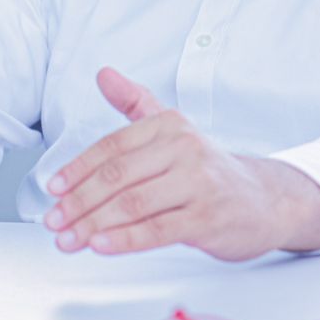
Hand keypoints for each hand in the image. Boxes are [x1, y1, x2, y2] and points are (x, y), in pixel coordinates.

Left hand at [43, 67, 319, 261]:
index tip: (53, 190)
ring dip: (92, 224)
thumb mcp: (174, 130)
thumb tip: (102, 74)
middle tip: (53, 222)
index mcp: (171, 125)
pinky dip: (123, 239)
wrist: (266, 200)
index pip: (113, 146)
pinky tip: (99, 245)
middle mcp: (186, 148)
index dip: (78, 169)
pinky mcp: (208, 218)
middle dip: (78, 201)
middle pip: (118, 176)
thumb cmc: (208, 169)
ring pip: (132, 204)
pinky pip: (156, 230)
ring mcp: (199, 183)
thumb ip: (136, 103)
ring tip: (67, 240)